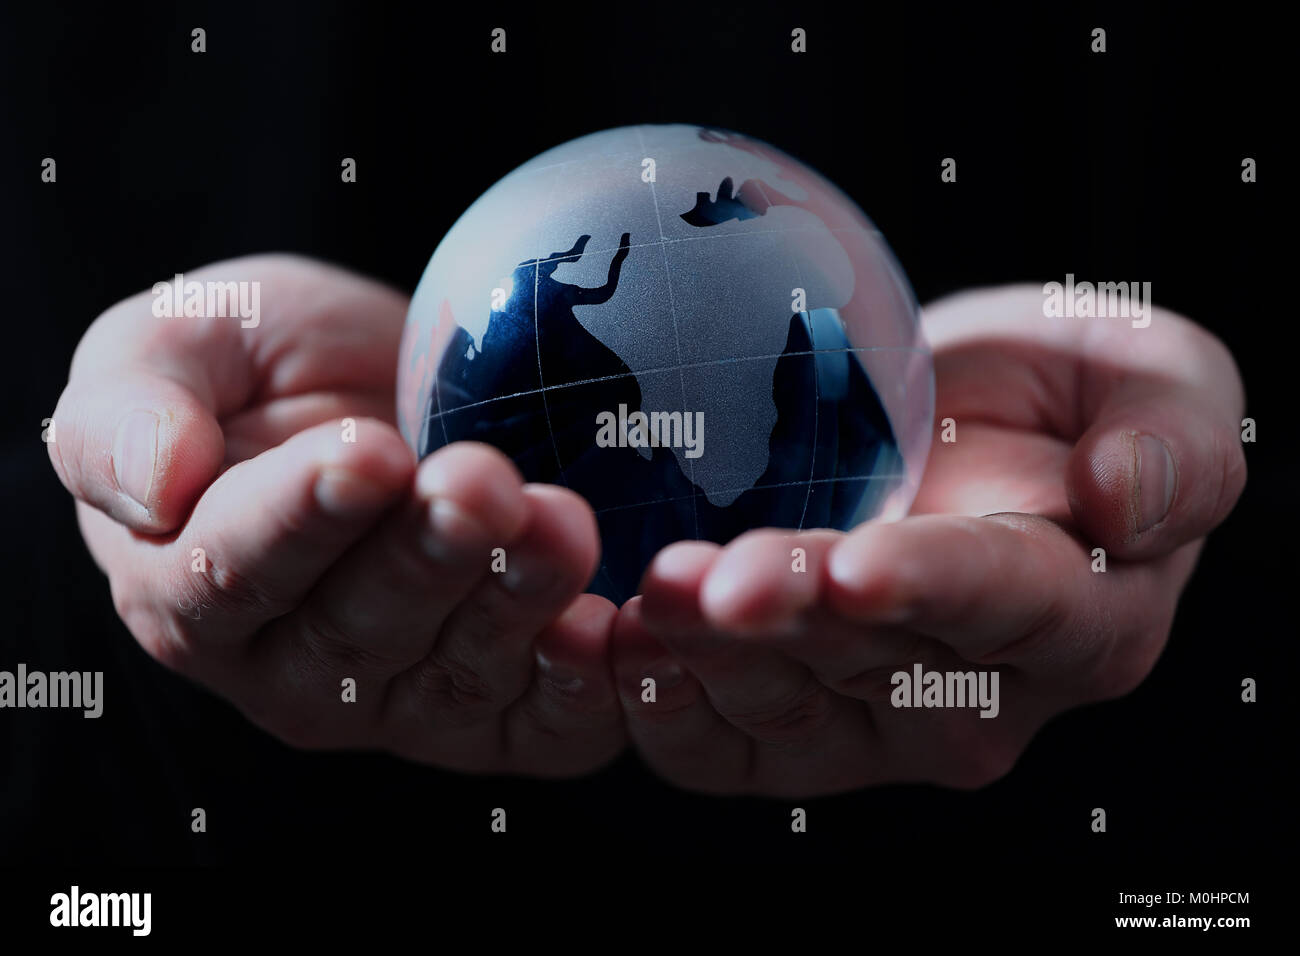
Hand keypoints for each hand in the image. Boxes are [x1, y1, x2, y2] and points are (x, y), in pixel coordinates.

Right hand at [49, 255, 623, 775]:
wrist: (385, 390)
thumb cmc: (263, 368)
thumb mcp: (173, 348)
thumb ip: (127, 414)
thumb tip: (152, 485)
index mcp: (193, 585)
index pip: (235, 571)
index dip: (301, 516)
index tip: (365, 454)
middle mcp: (293, 667)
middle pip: (359, 631)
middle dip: (426, 556)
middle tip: (482, 481)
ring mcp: (399, 698)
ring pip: (455, 673)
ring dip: (512, 602)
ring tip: (559, 522)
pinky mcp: (496, 708)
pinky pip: (537, 724)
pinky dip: (578, 689)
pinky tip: (606, 627)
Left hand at [610, 285, 1245, 795]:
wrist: (960, 432)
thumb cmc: (1062, 398)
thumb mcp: (1154, 374)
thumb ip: (1177, 440)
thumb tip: (1125, 499)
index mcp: (1079, 614)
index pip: (1004, 604)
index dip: (931, 587)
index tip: (856, 563)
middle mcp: (977, 693)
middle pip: (872, 663)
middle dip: (785, 624)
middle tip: (702, 576)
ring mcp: (872, 720)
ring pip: (785, 710)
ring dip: (708, 662)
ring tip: (647, 595)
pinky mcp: (787, 726)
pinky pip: (722, 744)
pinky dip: (664, 707)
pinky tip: (617, 646)